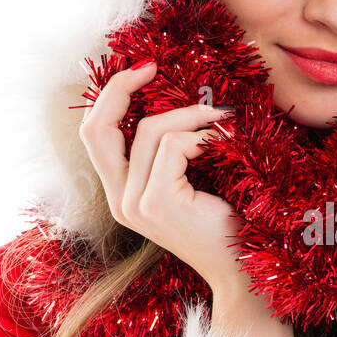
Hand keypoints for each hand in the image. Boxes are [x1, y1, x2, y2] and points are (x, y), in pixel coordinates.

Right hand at [79, 61, 252, 299]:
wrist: (242, 270)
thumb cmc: (224, 222)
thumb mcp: (187, 180)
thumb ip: (167, 149)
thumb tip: (166, 95)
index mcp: (120, 193)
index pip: (93, 135)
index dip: (109, 97)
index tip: (142, 70)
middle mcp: (118, 200)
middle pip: (96, 129)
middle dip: (119, 88)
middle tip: (151, 66)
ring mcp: (133, 204)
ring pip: (150, 132)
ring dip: (190, 114)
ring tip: (221, 118)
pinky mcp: (156, 202)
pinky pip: (174, 146)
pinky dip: (202, 136)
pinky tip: (223, 144)